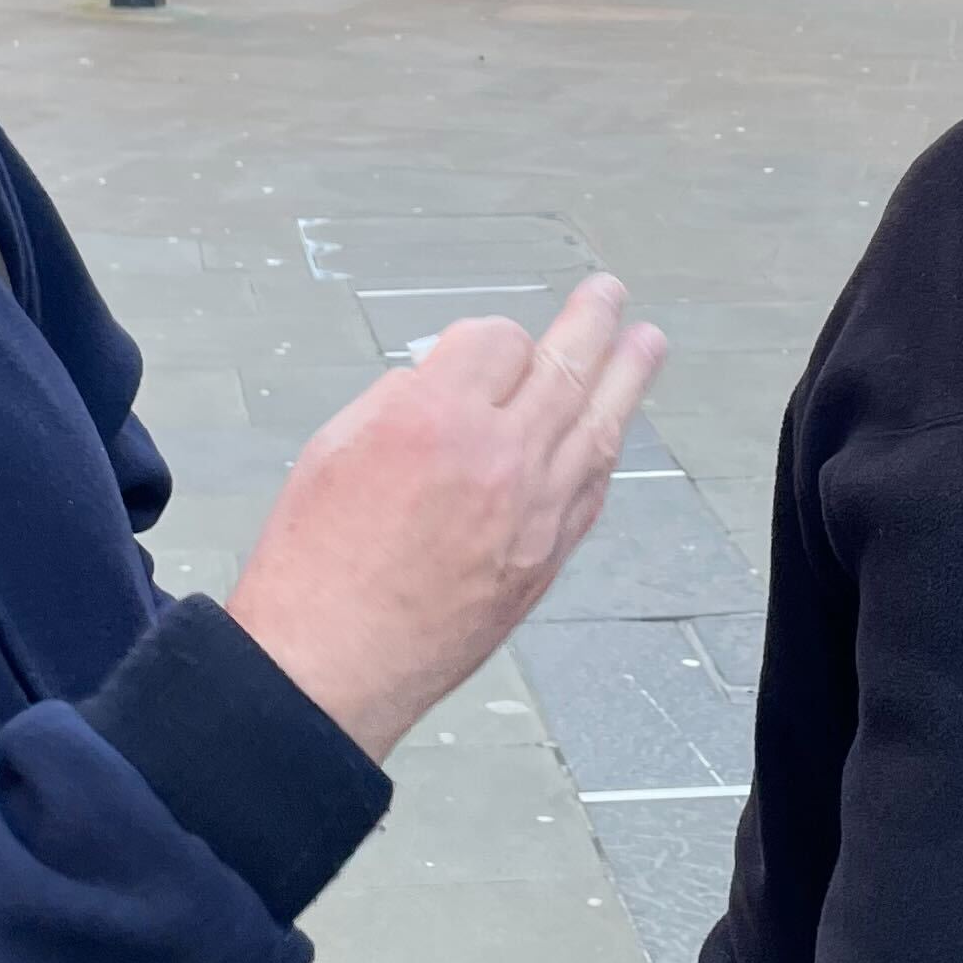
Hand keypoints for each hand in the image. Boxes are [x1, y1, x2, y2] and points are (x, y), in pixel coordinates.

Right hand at [226, 277, 663, 759]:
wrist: (332, 666)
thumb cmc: (315, 565)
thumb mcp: (332, 450)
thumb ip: (398, 400)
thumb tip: (441, 380)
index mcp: (432, 417)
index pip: (495, 339)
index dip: (488, 338)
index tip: (483, 346)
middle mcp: (496, 456)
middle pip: (563, 365)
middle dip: (590, 321)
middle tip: (608, 295)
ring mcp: (532, 510)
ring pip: (597, 422)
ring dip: (627, 375)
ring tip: (647, 341)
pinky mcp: (546, 557)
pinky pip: (592, 485)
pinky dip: (604, 448)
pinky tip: (613, 428)